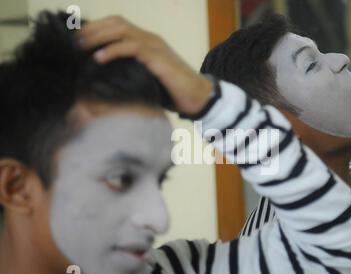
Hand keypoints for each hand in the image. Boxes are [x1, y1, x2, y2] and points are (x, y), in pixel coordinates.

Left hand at [78, 16, 211, 114]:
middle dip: (92, 30)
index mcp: (147, 42)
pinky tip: (98, 58)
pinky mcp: (158, 57)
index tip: (78, 42)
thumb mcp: (147, 78)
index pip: (117, 25)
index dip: (96, 29)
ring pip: (121, 30)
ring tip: (81, 47)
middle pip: (116, 22)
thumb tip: (106, 80)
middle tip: (74, 43)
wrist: (198, 97)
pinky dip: (112, 50)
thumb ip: (130, 72)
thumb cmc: (172, 92)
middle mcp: (150, 39)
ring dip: (98, 36)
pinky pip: (131, 47)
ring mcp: (154, 46)